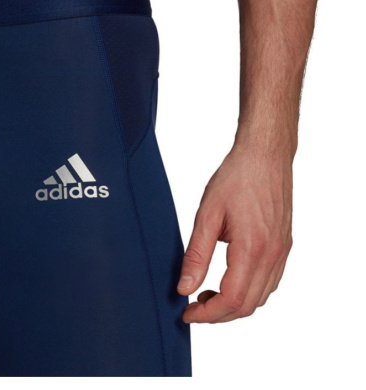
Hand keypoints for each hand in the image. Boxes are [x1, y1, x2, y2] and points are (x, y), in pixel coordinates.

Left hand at [177, 144, 292, 323]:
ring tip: (208, 294)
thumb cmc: (236, 178)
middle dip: (219, 314)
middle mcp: (273, 254)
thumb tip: (185, 288)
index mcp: (252, 248)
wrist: (265, 155)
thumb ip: (196, 254)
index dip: (207, 314)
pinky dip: (250, 291)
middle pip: (248, 305)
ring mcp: (282, 251)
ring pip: (261, 296)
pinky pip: (270, 281)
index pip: (232, 299)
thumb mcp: (207, 215)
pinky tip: (231, 279)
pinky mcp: (284, 245)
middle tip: (194, 306)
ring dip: (235, 304)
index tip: (187, 312)